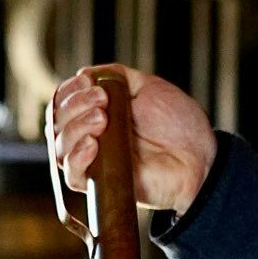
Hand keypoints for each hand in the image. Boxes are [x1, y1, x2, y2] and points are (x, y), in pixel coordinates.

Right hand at [48, 65, 216, 217]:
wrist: (200, 158)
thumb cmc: (178, 125)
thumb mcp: (147, 87)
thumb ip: (116, 76)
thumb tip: (84, 73)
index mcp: (96, 113)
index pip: (63, 102)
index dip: (68, 91)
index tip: (88, 82)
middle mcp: (90, 137)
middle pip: (56, 123)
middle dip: (74, 106)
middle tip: (102, 101)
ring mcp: (94, 162)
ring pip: (60, 147)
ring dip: (75, 127)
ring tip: (102, 120)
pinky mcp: (102, 185)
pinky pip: (73, 176)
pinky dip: (77, 157)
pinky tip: (92, 145)